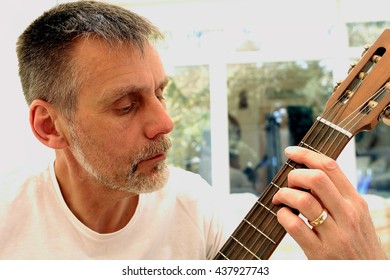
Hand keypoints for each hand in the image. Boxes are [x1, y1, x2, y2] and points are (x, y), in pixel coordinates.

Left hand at [272, 146, 386, 258]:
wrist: (369, 278)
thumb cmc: (357, 244)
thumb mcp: (356, 216)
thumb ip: (337, 197)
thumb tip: (307, 175)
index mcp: (355, 202)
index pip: (330, 167)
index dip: (306, 154)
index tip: (290, 151)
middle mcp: (347, 215)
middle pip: (316, 179)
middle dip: (294, 175)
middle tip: (288, 184)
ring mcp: (335, 234)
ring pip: (303, 200)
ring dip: (284, 195)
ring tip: (281, 200)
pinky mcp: (320, 252)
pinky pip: (294, 225)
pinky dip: (282, 216)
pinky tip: (283, 216)